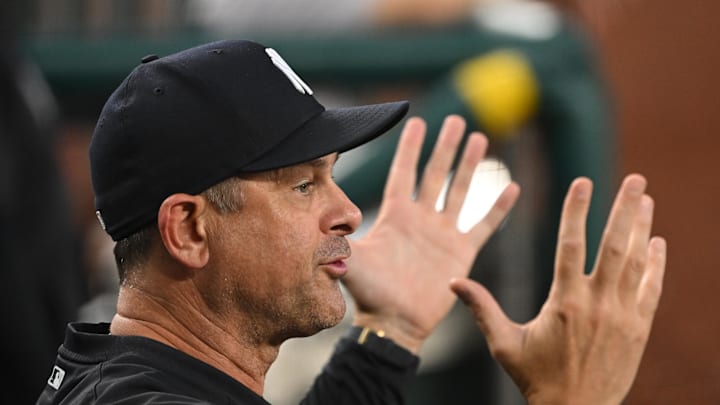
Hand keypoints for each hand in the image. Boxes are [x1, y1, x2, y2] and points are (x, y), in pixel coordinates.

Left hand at [343, 115, 519, 352]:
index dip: (410, 147)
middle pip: (435, 173)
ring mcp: (442, 233)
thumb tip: (320, 225)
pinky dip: (498, 208)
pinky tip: (512, 187)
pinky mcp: (461, 252)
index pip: (403, 172)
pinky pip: (483, 225)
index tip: (417, 120)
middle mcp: (421, 219)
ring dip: (470, 165)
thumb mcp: (351, 261)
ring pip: (460, 191)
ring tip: (480, 139)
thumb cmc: (370, 293)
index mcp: (395, 215)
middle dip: (446, 146)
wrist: (395, 322)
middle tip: (457, 119)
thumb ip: (338, 241)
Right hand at [450, 174, 666, 403]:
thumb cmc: (536, 378)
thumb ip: (482, 309)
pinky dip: (656, 264)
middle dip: (625, 209)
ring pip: (635, 263)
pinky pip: (651, 289)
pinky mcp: (639, 329)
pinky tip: (658, 242)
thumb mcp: (503, 344)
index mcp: (563, 303)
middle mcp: (596, 304)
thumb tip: (453, 282)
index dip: (576, 211)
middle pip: (613, 246)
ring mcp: (622, 315)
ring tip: (647, 199)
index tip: (582, 182)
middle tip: (636, 179)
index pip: (571, 245)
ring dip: (642, 227)